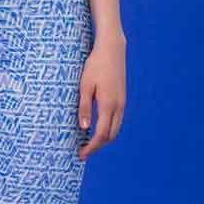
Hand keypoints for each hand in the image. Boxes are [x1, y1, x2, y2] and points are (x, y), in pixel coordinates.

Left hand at [77, 34, 126, 159]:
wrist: (112, 50)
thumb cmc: (95, 66)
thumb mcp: (85, 86)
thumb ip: (85, 108)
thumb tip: (84, 128)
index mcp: (108, 105)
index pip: (101, 134)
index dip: (92, 147)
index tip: (81, 154)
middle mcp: (118, 106)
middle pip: (111, 135)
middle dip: (98, 146)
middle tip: (83, 151)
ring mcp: (122, 102)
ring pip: (116, 129)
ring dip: (104, 138)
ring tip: (89, 142)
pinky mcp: (122, 98)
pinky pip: (117, 120)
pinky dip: (108, 129)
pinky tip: (98, 127)